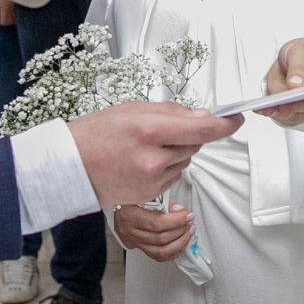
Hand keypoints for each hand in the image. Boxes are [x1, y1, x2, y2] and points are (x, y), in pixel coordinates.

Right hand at [67, 101, 241, 207]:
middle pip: (195, 143)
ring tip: (144, 147)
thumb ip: (171, 112)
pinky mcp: (150, 194)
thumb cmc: (95, 134)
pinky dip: (165, 167)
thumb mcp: (132, 109)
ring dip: (176, 151)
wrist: (68, 167)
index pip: (202, 128)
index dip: (225, 124)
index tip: (235, 119)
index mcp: (149, 129)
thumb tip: (202, 116)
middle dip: (187, 133)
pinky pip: (173, 175)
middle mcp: (153, 157)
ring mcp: (152, 179)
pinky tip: (141, 162)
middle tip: (160, 130)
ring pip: (185, 159)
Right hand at [114, 202, 195, 262]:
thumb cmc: (133, 198)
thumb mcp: (147, 193)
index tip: (188, 214)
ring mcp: (135, 241)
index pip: (157, 223)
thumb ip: (164, 202)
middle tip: (190, 221)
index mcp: (130, 215)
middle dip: (180, 230)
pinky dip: (173, 252)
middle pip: (161, 238)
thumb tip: (179, 210)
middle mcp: (130, 231)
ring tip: (188, 232)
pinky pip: (158, 256)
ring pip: (161, 250)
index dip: (176, 221)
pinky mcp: (140, 247)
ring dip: (180, 242)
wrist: (120, 205)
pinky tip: (181, 243)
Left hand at [262, 38, 303, 126]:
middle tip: (282, 105)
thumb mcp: (300, 52)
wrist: (295, 60)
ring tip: (269, 107)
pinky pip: (289, 118)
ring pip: (299, 115)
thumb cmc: (303, 54)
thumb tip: (296, 85)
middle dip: (296, 106)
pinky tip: (266, 109)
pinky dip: (276, 113)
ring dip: (283, 112)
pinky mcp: (302, 114)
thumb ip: (299, 67)